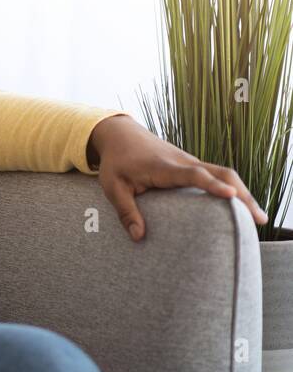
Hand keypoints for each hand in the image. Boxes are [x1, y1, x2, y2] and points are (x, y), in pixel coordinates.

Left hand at [87, 114, 266, 241]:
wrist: (121, 134)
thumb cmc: (116, 162)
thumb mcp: (112, 187)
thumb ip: (125, 211)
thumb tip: (139, 237)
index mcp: (164, 167)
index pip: (194, 175)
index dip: (213, 185)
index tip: (232, 196)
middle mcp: (184, 162)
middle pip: (222, 173)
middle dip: (242, 194)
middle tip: (258, 219)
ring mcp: (191, 162)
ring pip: (225, 173)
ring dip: (242, 193)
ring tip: (257, 219)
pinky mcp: (192, 165)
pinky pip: (219, 175)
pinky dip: (233, 188)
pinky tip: (241, 208)